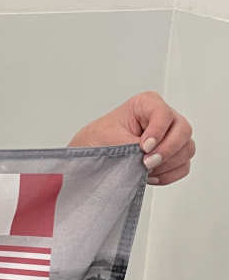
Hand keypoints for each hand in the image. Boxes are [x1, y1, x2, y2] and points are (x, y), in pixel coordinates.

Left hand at [68, 91, 193, 185]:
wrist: (94, 152)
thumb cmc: (99, 137)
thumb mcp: (109, 137)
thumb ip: (131, 145)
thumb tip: (147, 157)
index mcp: (147, 103)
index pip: (164, 114)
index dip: (157, 131)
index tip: (144, 147)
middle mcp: (165, 118)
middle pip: (183, 131)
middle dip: (166, 150)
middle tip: (147, 162)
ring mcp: (172, 136)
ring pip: (186, 150)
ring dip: (167, 164)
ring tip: (144, 169)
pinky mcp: (174, 154)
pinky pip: (183, 166)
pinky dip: (168, 175)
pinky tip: (150, 176)